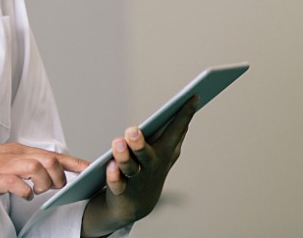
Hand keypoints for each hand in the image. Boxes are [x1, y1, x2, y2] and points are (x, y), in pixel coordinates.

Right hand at [0, 143, 89, 220]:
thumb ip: (19, 164)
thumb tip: (37, 175)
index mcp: (17, 150)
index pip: (52, 154)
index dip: (74, 161)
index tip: (90, 168)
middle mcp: (14, 154)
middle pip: (50, 160)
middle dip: (60, 177)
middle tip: (56, 188)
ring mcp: (4, 166)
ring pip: (39, 169)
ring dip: (45, 184)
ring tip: (39, 191)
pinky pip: (19, 184)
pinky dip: (27, 191)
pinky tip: (24, 195)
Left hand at [81, 96, 198, 236]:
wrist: (136, 205)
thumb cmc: (150, 168)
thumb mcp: (164, 150)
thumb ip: (175, 130)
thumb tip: (191, 103)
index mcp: (165, 151)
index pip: (176, 131)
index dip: (185, 114)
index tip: (192, 96)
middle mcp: (152, 165)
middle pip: (147, 153)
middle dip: (140, 143)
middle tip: (132, 130)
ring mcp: (136, 179)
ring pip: (129, 168)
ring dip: (123, 157)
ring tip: (117, 143)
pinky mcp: (120, 190)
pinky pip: (116, 183)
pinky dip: (114, 176)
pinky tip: (110, 167)